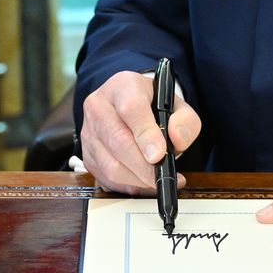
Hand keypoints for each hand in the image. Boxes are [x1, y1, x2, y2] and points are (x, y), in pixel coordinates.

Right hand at [78, 70, 200, 195]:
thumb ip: (185, 120)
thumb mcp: (176, 105)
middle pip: (117, 141)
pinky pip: (105, 178)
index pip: (131, 108)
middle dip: (144, 166)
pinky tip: (144, 183)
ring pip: (110, 164)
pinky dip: (128, 186)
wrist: (128, 106)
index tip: (160, 154)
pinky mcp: (86, 154)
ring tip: (157, 180)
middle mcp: (99, 106)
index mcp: (122, 86)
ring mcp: (89, 131)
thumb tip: (177, 139)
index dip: (146, 134)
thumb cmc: (152, 106)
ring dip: (137, 179)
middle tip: (164, 176)